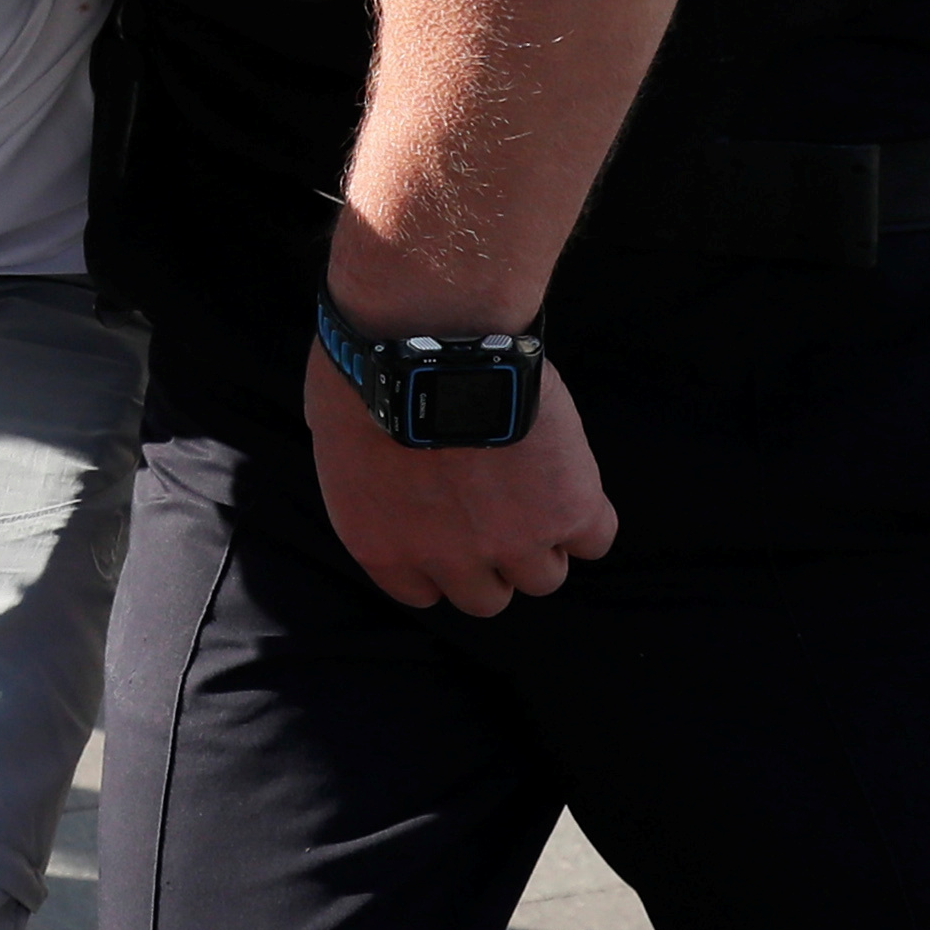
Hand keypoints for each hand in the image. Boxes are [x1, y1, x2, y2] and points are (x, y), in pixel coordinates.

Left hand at [304, 342, 618, 612]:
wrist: (427, 330)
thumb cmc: (369, 363)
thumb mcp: (335, 435)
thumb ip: (363, 474)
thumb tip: (374, 465)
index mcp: (382, 544)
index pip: (422, 591)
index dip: (441, 561)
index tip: (451, 530)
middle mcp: (446, 558)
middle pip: (486, 599)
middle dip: (493, 560)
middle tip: (499, 510)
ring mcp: (511, 540)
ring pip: (545, 578)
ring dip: (544, 542)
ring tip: (538, 490)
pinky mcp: (566, 509)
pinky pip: (594, 540)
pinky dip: (588, 515)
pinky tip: (571, 480)